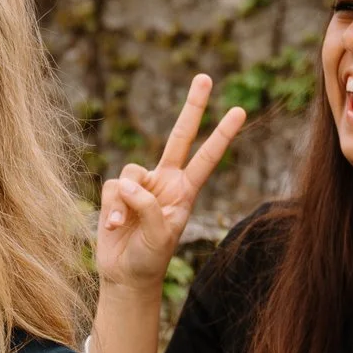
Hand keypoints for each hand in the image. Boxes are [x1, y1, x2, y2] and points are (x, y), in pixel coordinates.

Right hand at [95, 74, 245, 293]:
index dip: (221, 135)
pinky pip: (113, 188)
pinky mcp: (118, 192)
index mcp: (185, 192)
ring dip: (126, 201)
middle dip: (192, 107)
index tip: (240, 111)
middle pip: (179, 136)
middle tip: (206, 77)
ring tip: (124, 225)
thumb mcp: (159, 236)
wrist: (125, 276)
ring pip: (132, 171)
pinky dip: (112, 208)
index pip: (207, 158)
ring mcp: (141, 185)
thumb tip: (129, 181)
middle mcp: (166, 182)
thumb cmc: (149, 259)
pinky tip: (113, 228)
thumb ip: (148, 205)